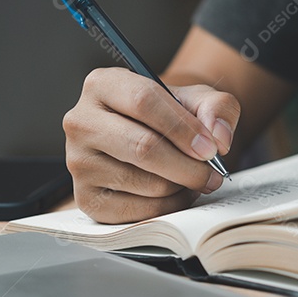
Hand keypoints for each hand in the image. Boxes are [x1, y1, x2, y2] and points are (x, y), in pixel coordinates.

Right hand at [63, 67, 239, 223]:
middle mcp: (81, 122)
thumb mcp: (195, 98)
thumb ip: (216, 108)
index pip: (143, 101)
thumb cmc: (167, 116)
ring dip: (181, 187)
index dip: (183, 127)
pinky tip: (175, 194)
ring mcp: (79, 162)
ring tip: (193, 179)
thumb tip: (218, 138)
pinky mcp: (85, 198)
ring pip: (144, 183)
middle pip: (142, 147)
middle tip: (212, 174)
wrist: (146, 137)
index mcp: (102, 85)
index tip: (210, 148)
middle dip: (188, 166)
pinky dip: (167, 207)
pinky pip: (136, 211)